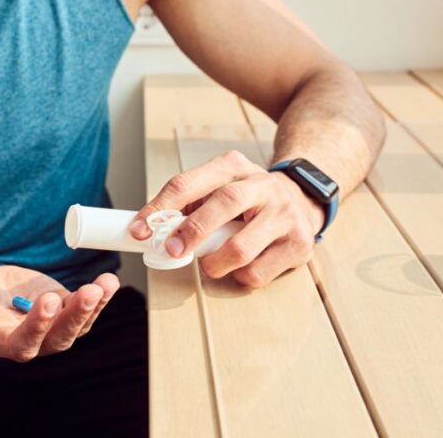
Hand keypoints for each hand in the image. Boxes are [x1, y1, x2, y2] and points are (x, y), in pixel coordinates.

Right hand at [0, 256, 119, 360]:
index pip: (21, 343)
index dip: (37, 326)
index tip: (47, 299)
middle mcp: (24, 340)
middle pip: (56, 340)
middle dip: (75, 317)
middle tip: (89, 291)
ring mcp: (45, 326)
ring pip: (75, 327)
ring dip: (93, 307)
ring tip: (107, 283)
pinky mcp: (57, 308)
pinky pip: (83, 309)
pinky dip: (98, 297)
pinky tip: (108, 281)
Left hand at [127, 150, 324, 287]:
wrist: (303, 198)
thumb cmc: (247, 199)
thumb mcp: (218, 187)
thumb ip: (188, 203)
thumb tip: (148, 230)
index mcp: (232, 166)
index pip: (187, 183)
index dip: (159, 208)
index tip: (139, 231)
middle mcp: (262, 185)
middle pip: (224, 203)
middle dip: (192, 231)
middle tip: (172, 251)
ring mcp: (284, 214)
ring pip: (241, 247)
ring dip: (215, 263)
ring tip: (210, 264)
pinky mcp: (299, 244)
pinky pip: (257, 272)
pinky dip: (239, 277)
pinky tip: (240, 268)